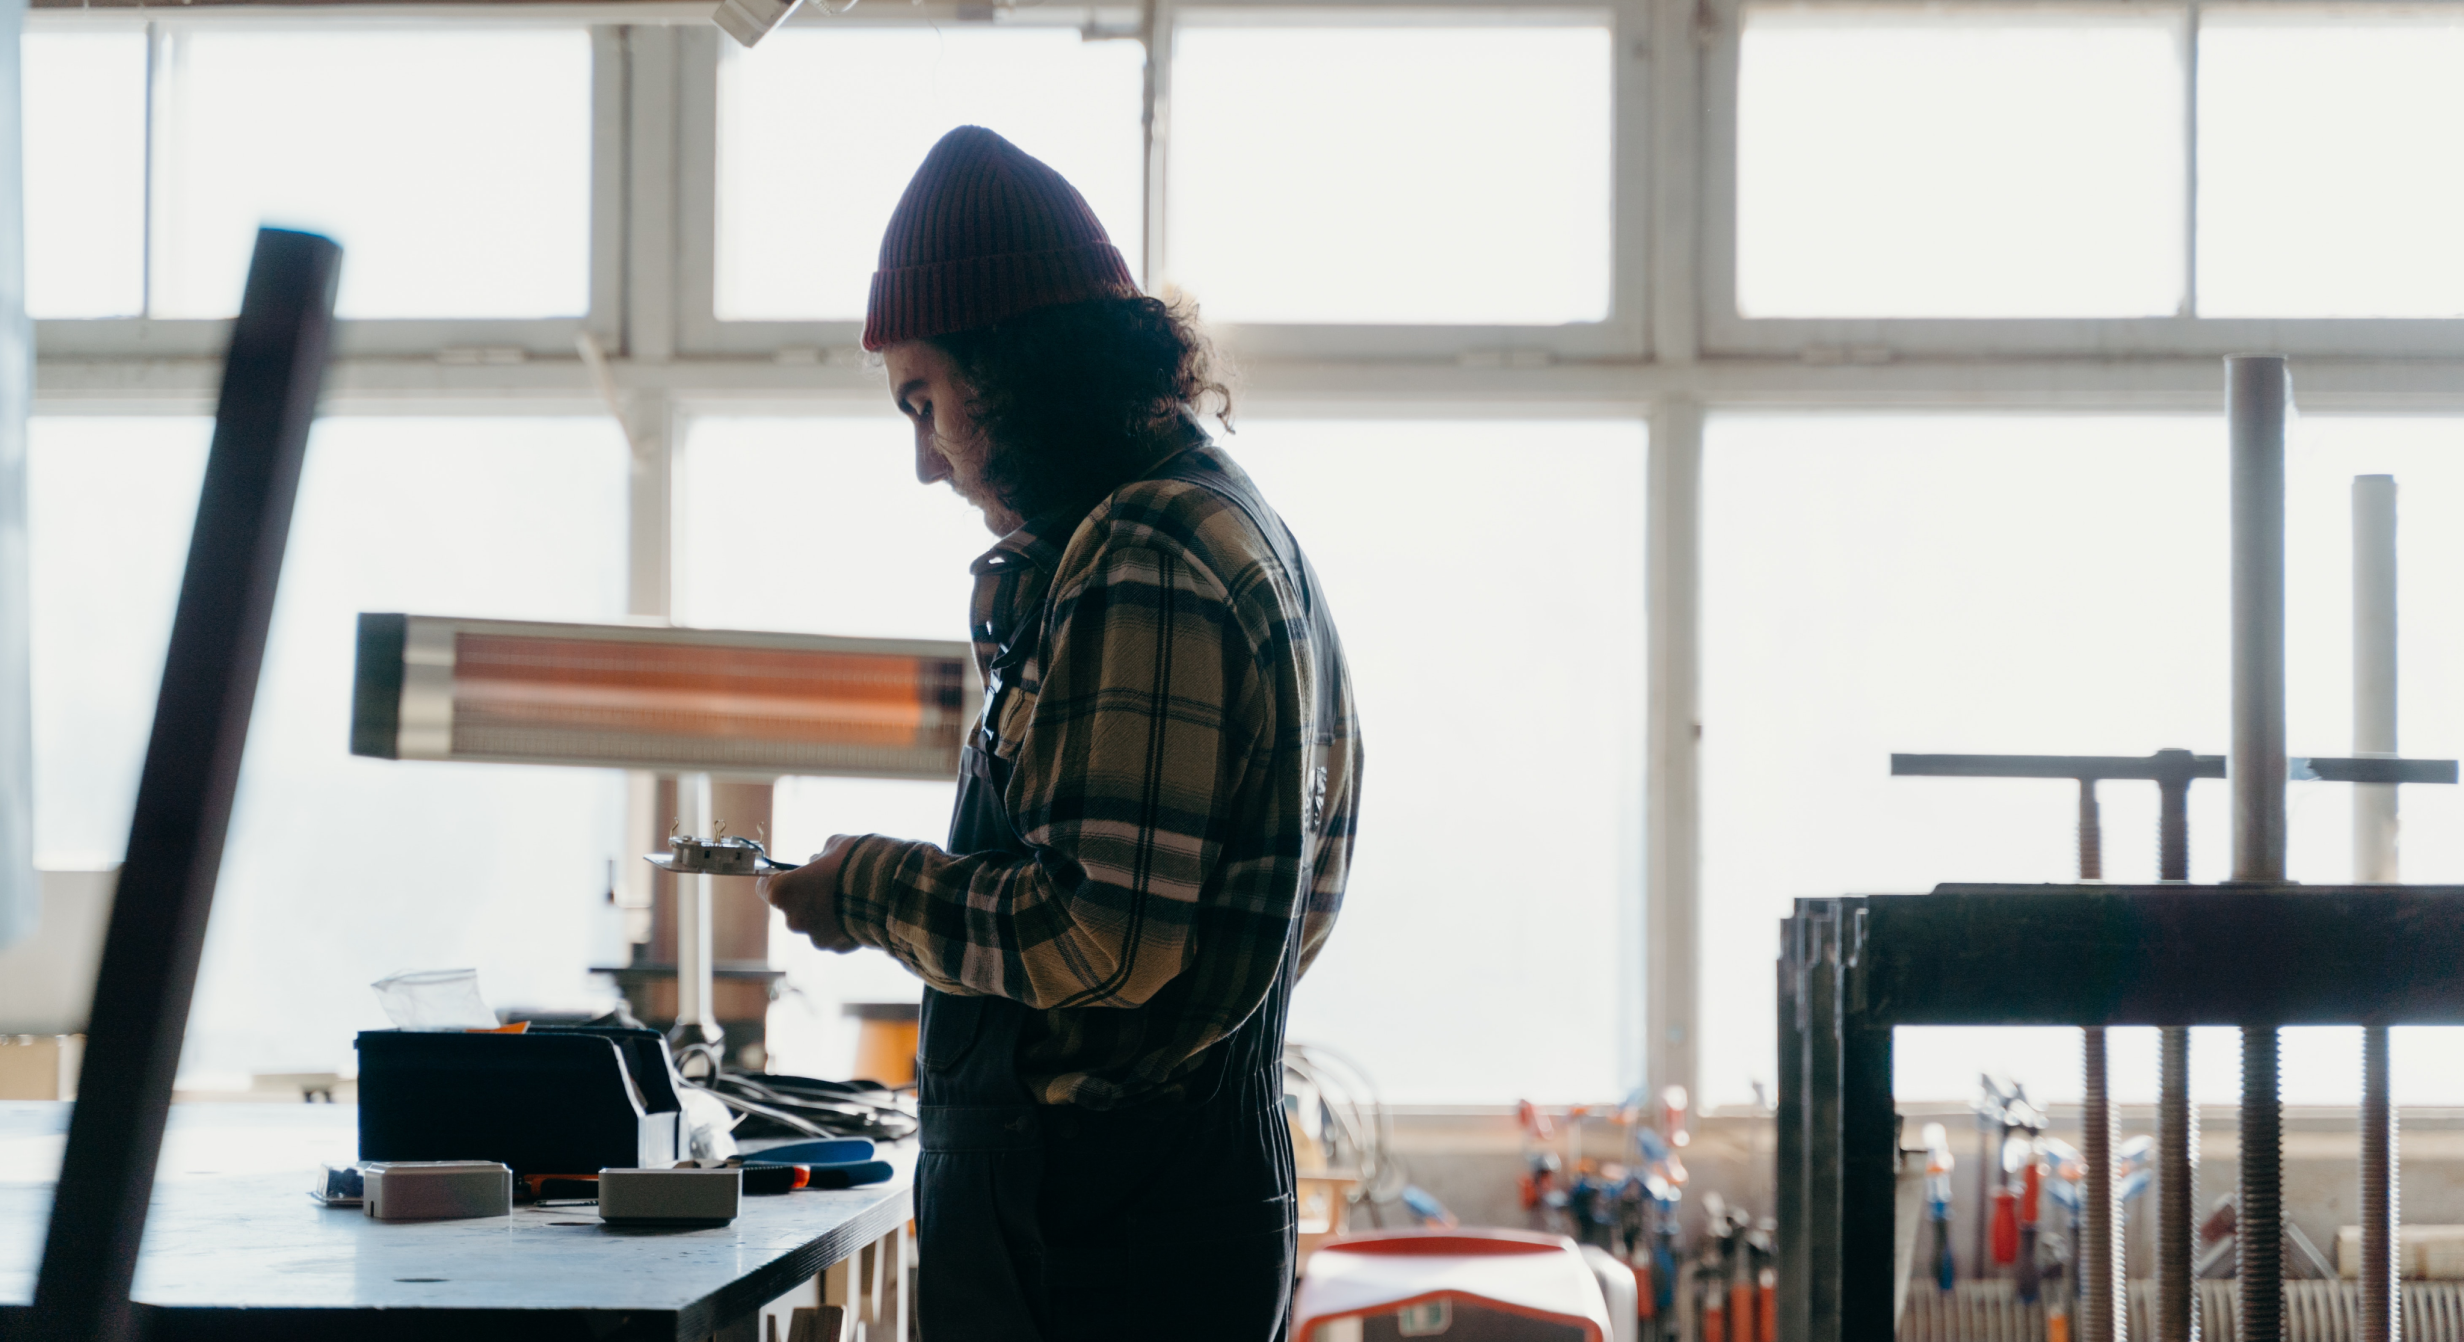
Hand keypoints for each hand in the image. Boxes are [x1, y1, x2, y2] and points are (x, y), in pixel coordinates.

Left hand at [761, 835, 859, 952]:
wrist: (890, 891)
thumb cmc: (857, 862)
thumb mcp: (835, 846)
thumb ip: (820, 857)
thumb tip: (818, 863)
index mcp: (783, 891)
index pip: (765, 886)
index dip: (778, 878)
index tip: (791, 873)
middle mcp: (793, 919)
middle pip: (791, 906)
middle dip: (805, 895)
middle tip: (828, 882)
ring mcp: (814, 937)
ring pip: (813, 922)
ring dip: (825, 912)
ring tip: (849, 897)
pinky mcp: (836, 947)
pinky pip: (833, 933)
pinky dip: (841, 924)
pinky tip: (860, 910)